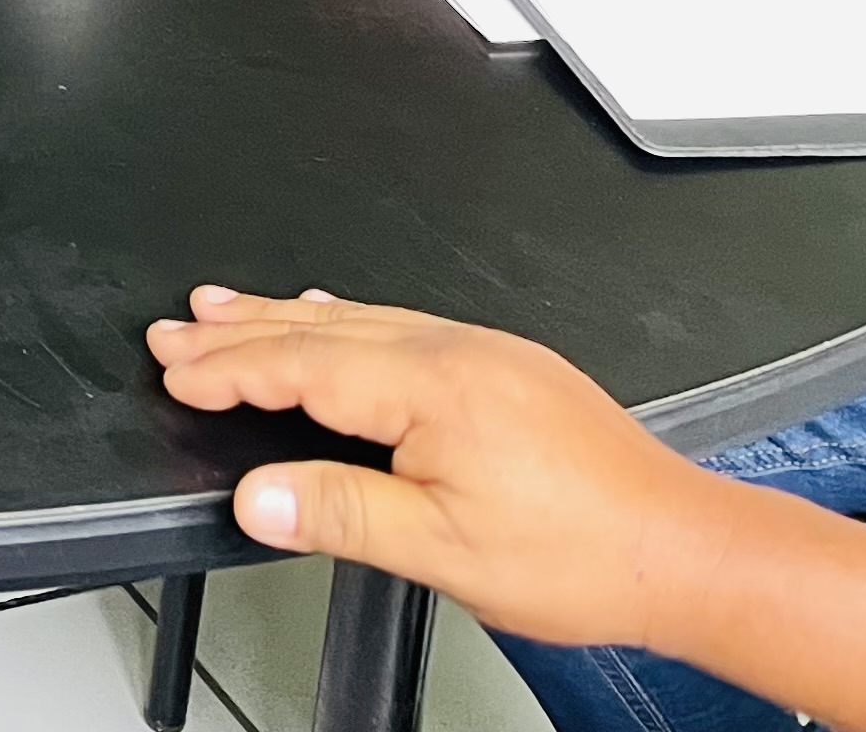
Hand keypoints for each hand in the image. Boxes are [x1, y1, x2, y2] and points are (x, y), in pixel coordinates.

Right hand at [147, 288, 720, 651]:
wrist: (688, 551)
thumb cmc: (584, 556)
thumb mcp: (446, 553)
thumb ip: (343, 514)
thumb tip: (259, 496)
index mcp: (435, 388)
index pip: (304, 367)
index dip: (231, 370)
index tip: (176, 371)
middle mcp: (459, 352)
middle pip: (323, 328)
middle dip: (241, 329)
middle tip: (177, 327)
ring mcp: (488, 353)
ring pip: (361, 319)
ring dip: (285, 315)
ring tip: (227, 309)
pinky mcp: (511, 367)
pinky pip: (403, 323)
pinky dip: (345, 321)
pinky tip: (334, 319)